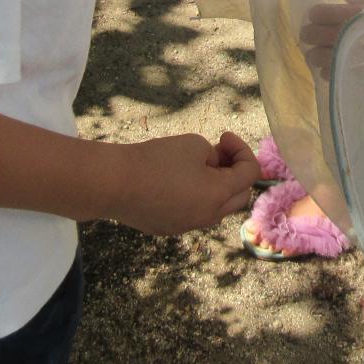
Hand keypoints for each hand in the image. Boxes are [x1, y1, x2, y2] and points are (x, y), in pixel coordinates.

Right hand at [112, 131, 258, 235]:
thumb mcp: (194, 144)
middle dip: (235, 171)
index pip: (250, 174)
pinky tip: (176, 181)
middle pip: (239, 196)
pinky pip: (193, 213)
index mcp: (218, 196)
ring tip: (198, 164)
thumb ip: (214, 155)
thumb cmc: (156, 159)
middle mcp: (207, 217)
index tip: (224, 136)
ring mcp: (187, 226)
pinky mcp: (168, 228)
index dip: (242, 150)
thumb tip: (213, 168)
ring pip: (217, 208)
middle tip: (218, 151)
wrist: (113, 182)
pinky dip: (196, 197)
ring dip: (217, 186)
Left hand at [297, 0, 363, 74]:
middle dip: (310, 33)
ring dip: (315, 54)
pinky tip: (333, 64)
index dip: (315, 14)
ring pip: (314, 57)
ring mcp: (346, 55)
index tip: (318, 16)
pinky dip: (327, 70)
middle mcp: (345, 34)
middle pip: (310, 35)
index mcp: (351, 13)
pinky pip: (327, 74)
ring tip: (320, 51)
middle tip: (314, 33)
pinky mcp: (350, 72)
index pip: (317, 13)